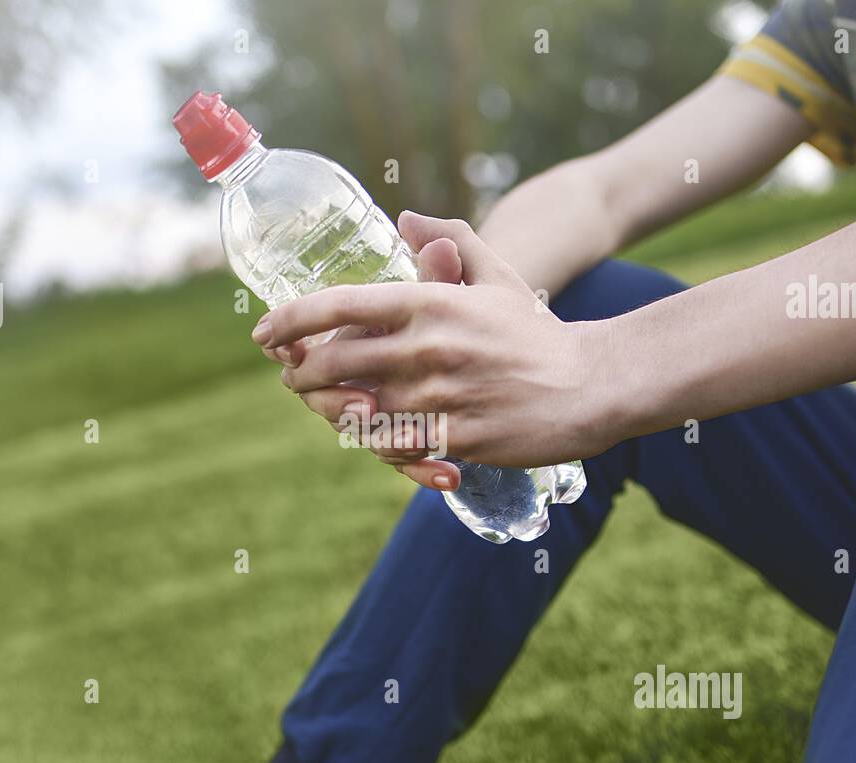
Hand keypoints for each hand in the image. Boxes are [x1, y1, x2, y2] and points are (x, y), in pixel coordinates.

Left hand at [254, 211, 610, 488]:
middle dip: (301, 372)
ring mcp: (442, 396)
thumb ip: (451, 242)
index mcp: (431, 302)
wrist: (592, 384)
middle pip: (336, 362)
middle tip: (293, 375)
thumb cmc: (536, 330)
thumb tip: (405, 222)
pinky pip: (394, 448)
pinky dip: (373, 444)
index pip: (340, 305)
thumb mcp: (498, 274)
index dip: (290, 320)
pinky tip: (368, 436)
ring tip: (325, 406)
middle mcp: (429, 347)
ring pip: (357, 410)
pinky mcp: (457, 437)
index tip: (263, 331)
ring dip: (330, 411)